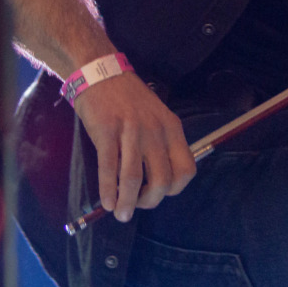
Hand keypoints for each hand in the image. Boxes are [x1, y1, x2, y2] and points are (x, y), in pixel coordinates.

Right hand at [74, 72, 195, 221]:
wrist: (101, 73)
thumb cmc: (129, 99)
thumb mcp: (157, 116)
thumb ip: (161, 143)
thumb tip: (158, 180)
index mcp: (172, 128)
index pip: (186, 168)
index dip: (175, 188)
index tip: (160, 193)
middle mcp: (155, 131)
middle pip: (162, 179)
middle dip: (151, 200)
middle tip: (138, 206)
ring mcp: (131, 131)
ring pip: (134, 179)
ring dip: (128, 203)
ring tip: (121, 214)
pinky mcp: (106, 132)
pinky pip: (109, 169)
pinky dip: (109, 191)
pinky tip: (107, 202)